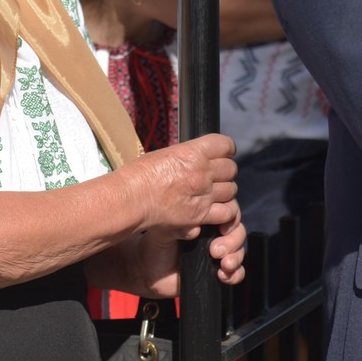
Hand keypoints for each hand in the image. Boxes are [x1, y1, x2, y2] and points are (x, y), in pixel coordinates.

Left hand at [117, 202, 246, 296]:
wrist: (147, 271)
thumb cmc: (155, 245)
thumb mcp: (163, 232)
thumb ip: (177, 227)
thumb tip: (195, 229)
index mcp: (204, 218)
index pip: (228, 212)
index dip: (230, 219)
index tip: (221, 229)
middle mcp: (214, 233)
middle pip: (238, 231)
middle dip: (232, 241)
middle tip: (215, 251)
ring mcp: (218, 253)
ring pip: (240, 250)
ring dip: (236, 257)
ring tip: (224, 265)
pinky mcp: (218, 271)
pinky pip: (237, 272)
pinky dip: (236, 274)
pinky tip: (224, 276)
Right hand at [121, 133, 237, 239]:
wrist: (129, 200)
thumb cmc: (139, 176)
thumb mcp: (165, 154)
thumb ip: (188, 156)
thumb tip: (200, 158)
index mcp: (193, 152)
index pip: (226, 145)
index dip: (227, 150)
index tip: (223, 154)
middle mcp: (202, 172)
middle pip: (230, 168)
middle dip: (225, 172)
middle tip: (215, 177)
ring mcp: (203, 194)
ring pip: (231, 190)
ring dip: (224, 192)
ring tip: (213, 194)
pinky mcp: (200, 215)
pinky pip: (227, 212)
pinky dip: (224, 213)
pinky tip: (215, 211)